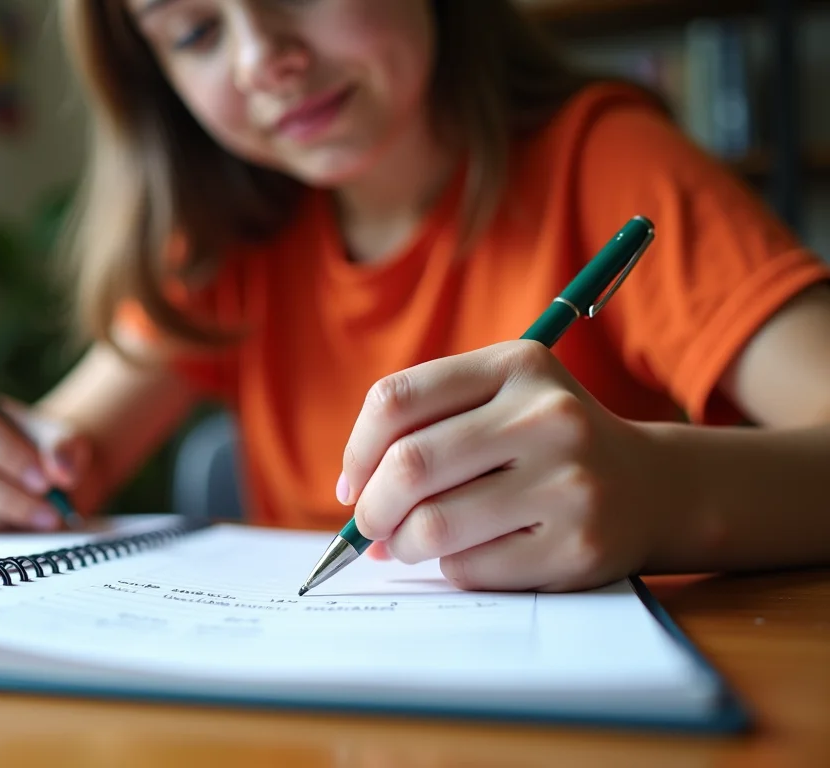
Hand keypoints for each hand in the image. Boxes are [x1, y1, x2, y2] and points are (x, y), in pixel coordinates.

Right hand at [0, 383, 90, 531]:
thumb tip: (63, 471)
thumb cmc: (35, 450)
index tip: (45, 480)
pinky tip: (9, 527)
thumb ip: (65, 447)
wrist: (20, 474)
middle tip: (50, 511)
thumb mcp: (58, 439)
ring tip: (39, 520)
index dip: (6, 452)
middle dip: (7, 494)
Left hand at [339, 340, 661, 591]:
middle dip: (372, 508)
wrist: (653, 487)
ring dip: (403, 544)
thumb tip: (354, 492)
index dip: (357, 449)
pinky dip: (451, 567)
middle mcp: (548, 416)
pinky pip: (471, 567)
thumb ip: (426, 425)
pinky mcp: (577, 547)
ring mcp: (569, 483)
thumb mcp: (501, 400)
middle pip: (409, 465)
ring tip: (410, 544)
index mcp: (517, 364)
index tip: (353, 482)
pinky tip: (472, 553)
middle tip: (370, 526)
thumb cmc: (544, 444)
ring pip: (433, 524)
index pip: (396, 400)